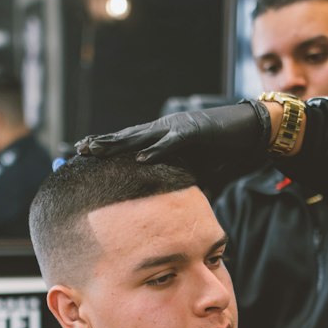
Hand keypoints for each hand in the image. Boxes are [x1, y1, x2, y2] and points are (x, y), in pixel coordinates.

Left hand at [76, 101, 270, 175]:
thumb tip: (164, 200)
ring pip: (142, 136)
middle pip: (127, 136)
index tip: (81, 152)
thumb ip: (176, 178)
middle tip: (77, 150)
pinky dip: (156, 150)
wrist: (249, 130)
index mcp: (161, 136)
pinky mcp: (194, 131)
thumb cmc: (221, 149)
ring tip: (97, 150)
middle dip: (102, 144)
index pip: (127, 141)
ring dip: (119, 144)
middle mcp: (164, 129)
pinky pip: (172, 143)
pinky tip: (140, 158)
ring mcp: (177, 128)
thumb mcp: (193, 168)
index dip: (105, 146)